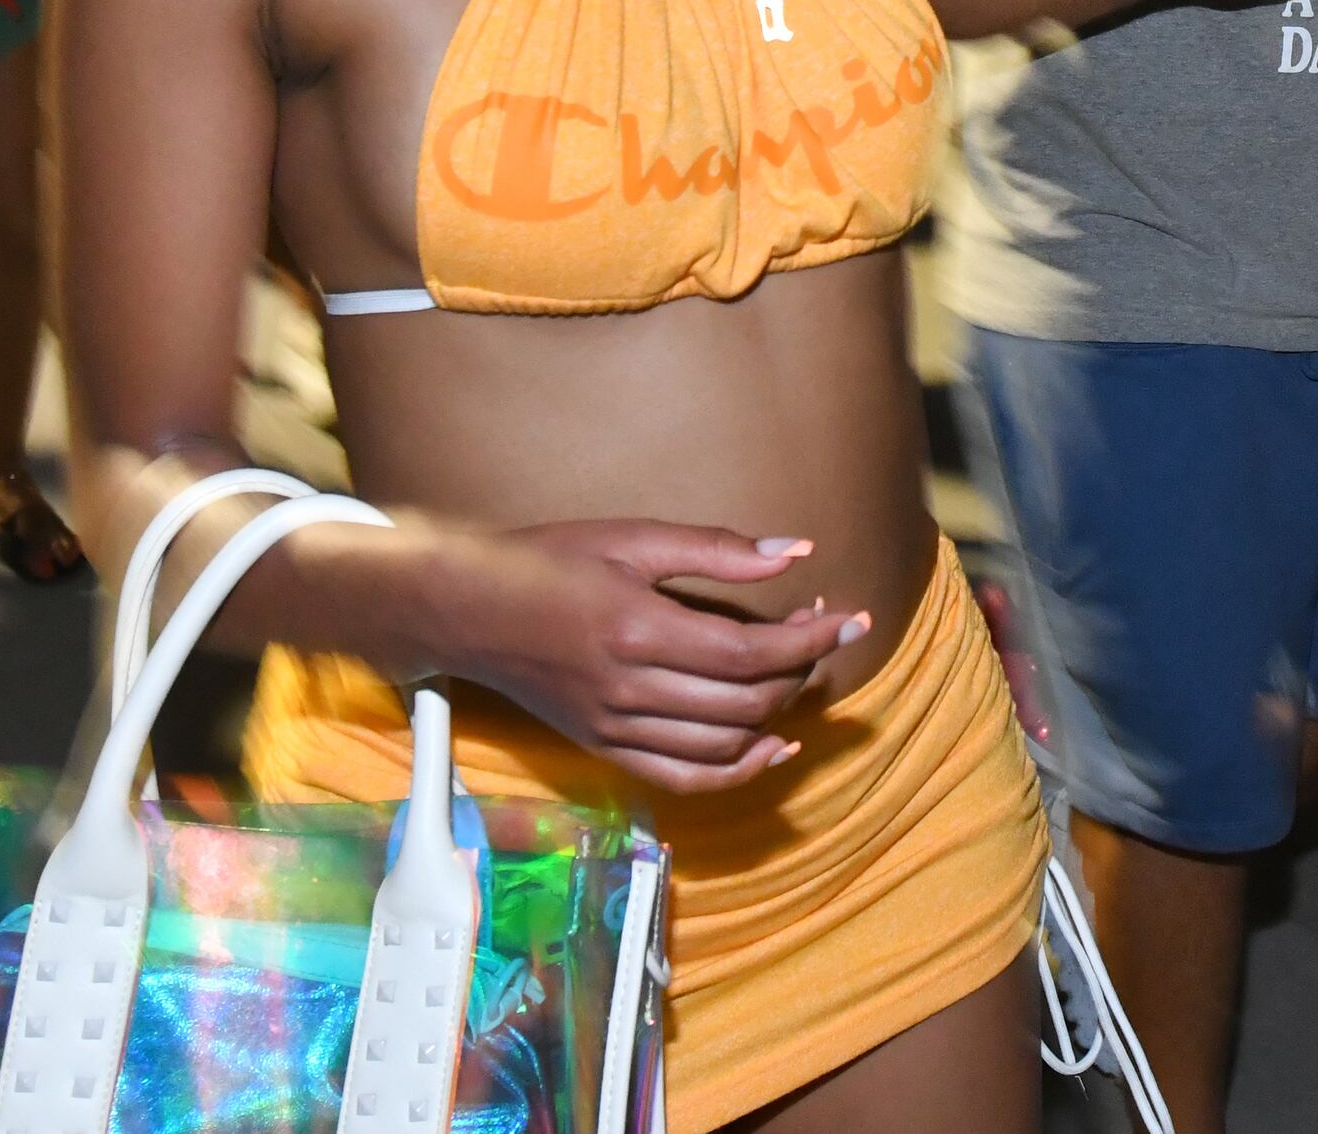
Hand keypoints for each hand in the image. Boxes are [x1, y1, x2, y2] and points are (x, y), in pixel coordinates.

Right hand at [425, 519, 863, 793]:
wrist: (467, 608)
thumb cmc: (547, 559)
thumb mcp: (630, 538)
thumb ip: (716, 550)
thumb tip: (795, 552)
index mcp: (638, 628)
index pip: (750, 651)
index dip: (811, 638)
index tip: (850, 617)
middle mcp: (629, 689)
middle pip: (746, 701)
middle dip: (800, 669)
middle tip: (821, 631)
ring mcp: (615, 728)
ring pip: (723, 745)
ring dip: (777, 716)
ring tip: (798, 674)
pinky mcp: (604, 749)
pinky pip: (684, 779)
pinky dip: (736, 771)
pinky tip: (771, 746)